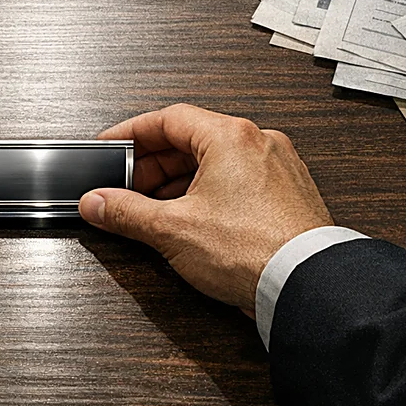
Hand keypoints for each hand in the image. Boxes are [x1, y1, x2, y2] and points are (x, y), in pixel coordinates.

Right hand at [78, 104, 332, 315]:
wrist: (307, 287)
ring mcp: (278, 169)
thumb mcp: (172, 229)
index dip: (132, 133)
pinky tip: (190, 220)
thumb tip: (97, 202)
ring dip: (178, 182)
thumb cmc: (257, 251)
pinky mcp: (288, 197)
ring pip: (214, 163)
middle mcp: (259, 144)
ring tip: (152, 209)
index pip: (168, 118)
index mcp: (231, 137)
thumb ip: (126, 211)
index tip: (111, 146)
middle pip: (191, 140)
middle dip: (152, 165)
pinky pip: (237, 182)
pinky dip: (207, 194)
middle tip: (124, 186)